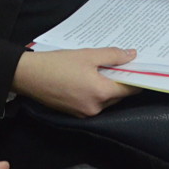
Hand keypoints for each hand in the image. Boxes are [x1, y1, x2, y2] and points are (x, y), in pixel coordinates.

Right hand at [12, 47, 137, 117]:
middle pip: (118, 95)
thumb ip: (112, 55)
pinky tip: (88, 78)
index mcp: (100, 93)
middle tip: (118, 64)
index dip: (136, 78)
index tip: (139, 68)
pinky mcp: (75, 114)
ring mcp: (84, 113)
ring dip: (107, 87)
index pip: (129, 89)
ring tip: (100, 69)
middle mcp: (95, 108)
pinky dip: (95, 93)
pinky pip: (93, 103)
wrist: (29, 76)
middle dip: (120, 81)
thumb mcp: (87, 55)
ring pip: (106, 100)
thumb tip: (132, 55)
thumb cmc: (57, 64)